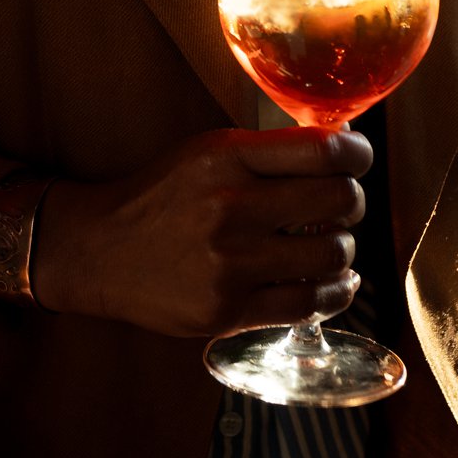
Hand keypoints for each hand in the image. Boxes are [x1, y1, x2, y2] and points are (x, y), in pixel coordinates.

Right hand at [32, 127, 369, 337]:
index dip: (358, 155)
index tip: (358, 160)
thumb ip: (269, 151)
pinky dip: (335, 292)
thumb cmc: (162, 195)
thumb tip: (343, 149)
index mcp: (227, 155)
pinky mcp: (228, 309)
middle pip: (340, 201)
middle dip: (351, 201)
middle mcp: (231, 206)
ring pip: (334, 254)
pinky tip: (333, 281)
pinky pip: (310, 303)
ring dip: (341, 248)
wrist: (99, 249)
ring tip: (328, 243)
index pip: (325, 151)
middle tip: (342, 205)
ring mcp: (231, 262)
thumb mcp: (207, 151)